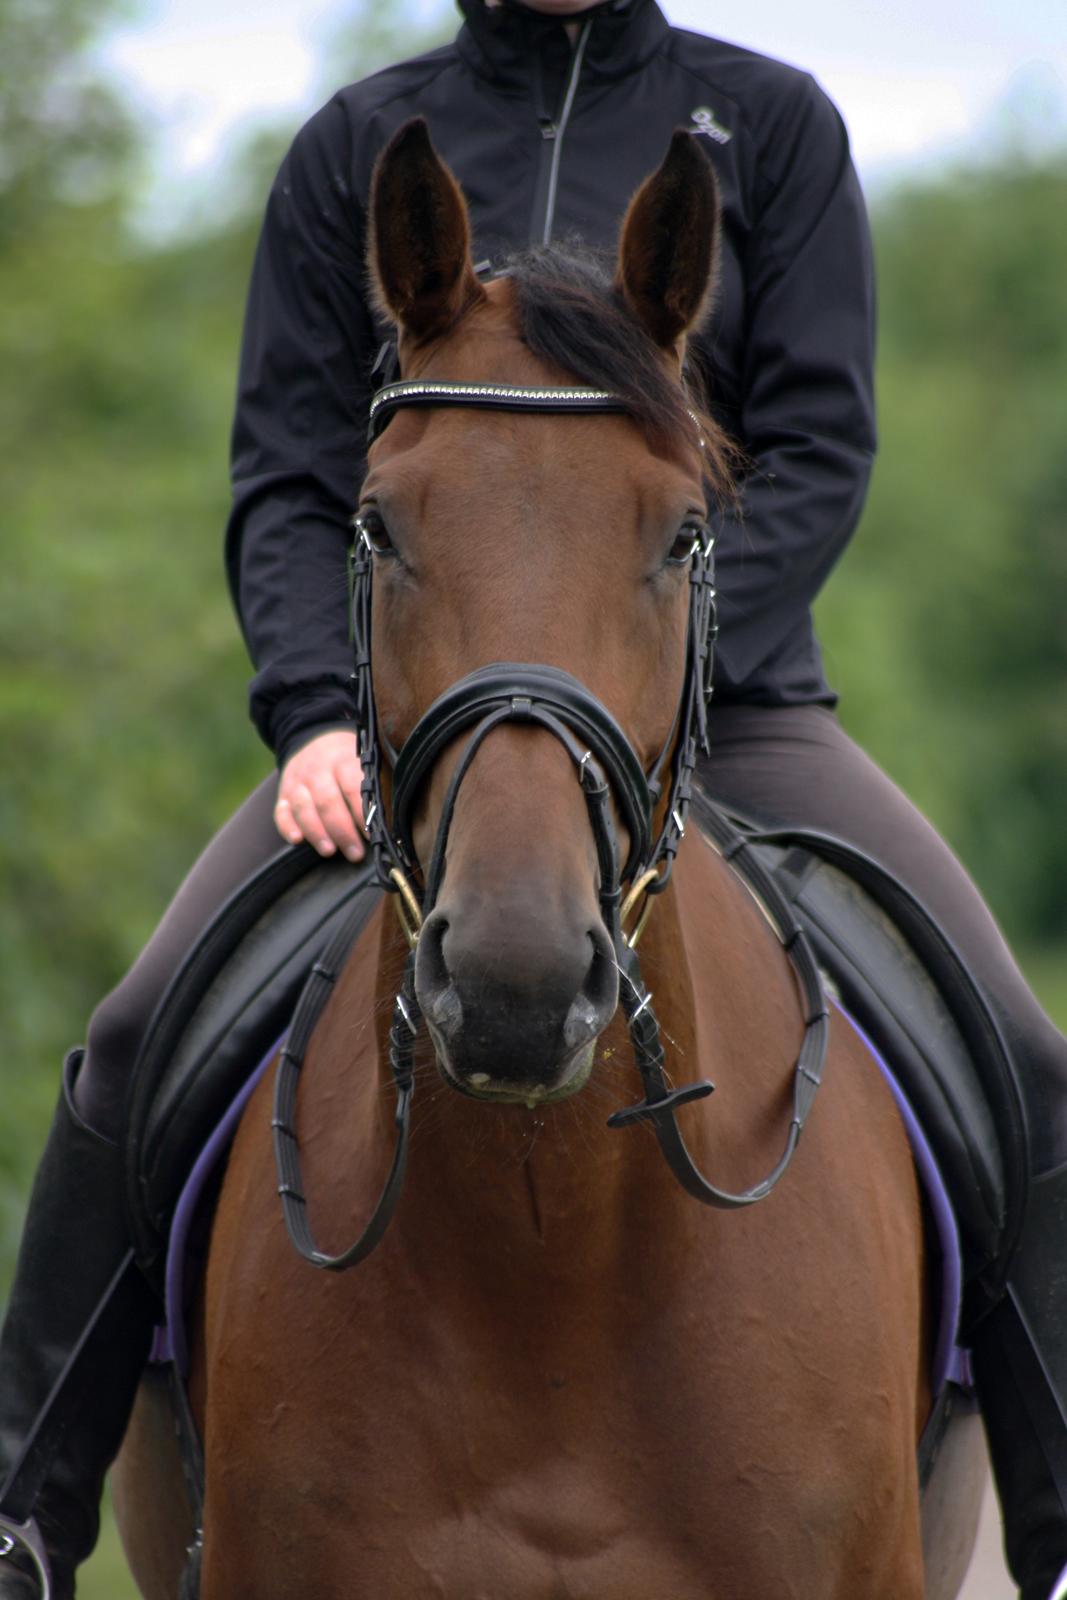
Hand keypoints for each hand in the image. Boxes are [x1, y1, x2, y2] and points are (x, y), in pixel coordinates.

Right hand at [274, 730, 365, 860]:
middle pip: (328, 802)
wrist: (313, 738)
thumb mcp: (363, 762)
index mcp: (342, 761)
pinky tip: (297, 840)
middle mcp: (317, 770)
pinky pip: (281, 812)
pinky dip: (287, 827)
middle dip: (342, 831)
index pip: (353, 788)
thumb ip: (373, 786)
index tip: (372, 835)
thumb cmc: (347, 760)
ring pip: (303, 808)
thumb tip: (389, 821)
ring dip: (316, 832)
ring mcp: (297, 782)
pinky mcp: (283, 794)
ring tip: (329, 851)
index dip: (362, 814)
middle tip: (355, 853)